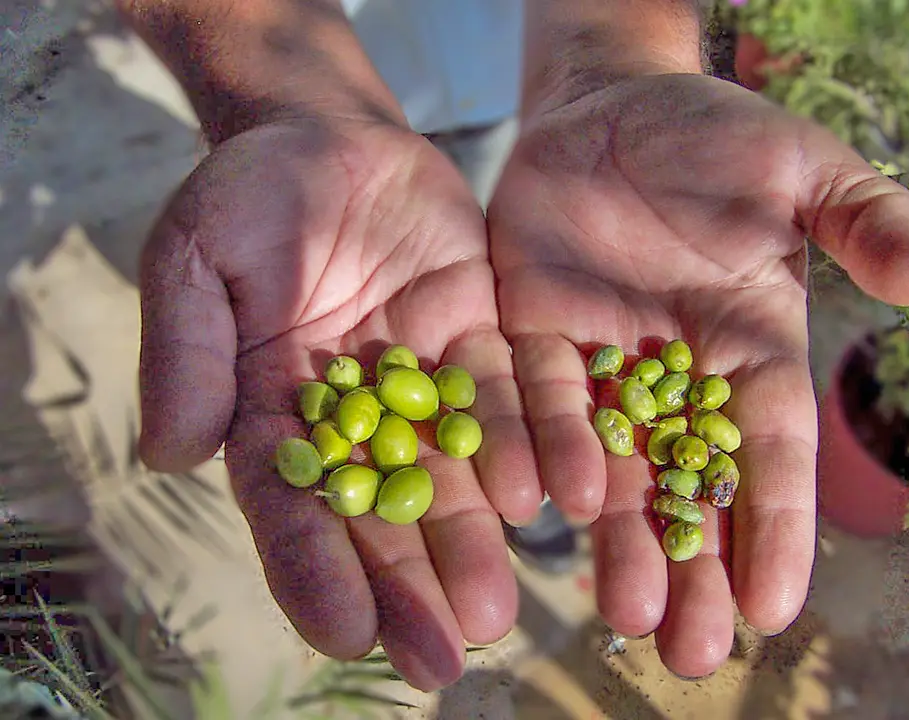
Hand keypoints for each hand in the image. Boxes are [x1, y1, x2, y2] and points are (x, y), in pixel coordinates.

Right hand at [138, 115, 540, 689]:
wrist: (331, 139)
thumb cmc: (247, 195)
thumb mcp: (196, 256)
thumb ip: (187, 349)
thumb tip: (171, 453)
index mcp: (272, 413)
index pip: (290, 507)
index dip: (312, 571)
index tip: (342, 637)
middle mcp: (356, 418)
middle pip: (383, 516)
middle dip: (411, 587)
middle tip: (446, 658)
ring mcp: (425, 386)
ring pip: (456, 475)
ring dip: (479, 539)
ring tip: (501, 606)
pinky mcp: (483, 342)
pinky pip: (514, 397)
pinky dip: (535, 443)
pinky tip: (561, 492)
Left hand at [487, 74, 908, 677]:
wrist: (610, 108)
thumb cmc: (716, 137)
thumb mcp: (801, 166)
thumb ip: (861, 216)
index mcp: (752, 349)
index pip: (770, 452)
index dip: (777, 527)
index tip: (776, 609)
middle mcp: (677, 376)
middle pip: (688, 485)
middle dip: (693, 567)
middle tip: (690, 653)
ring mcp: (602, 363)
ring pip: (611, 467)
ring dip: (619, 539)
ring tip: (626, 613)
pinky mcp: (533, 337)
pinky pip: (539, 402)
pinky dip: (546, 449)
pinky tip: (552, 504)